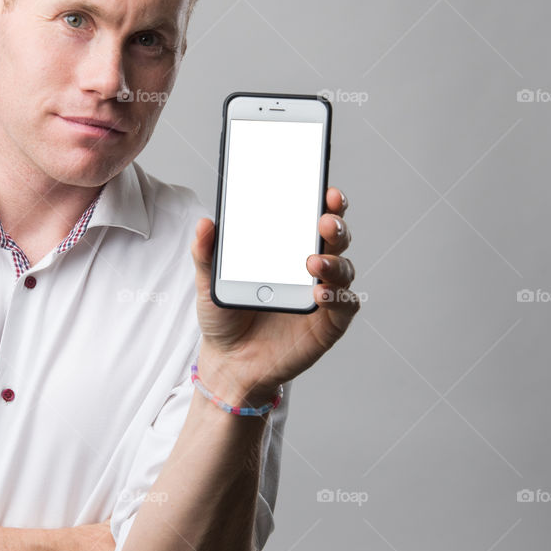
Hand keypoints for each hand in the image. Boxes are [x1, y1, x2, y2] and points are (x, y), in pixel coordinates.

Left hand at [190, 187, 359, 401]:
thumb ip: (205, 254)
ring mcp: (322, 293)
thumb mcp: (208, 282)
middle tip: (325, 220)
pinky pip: (345, 305)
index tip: (324, 188)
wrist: (229, 361)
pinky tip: (321, 294)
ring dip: (334, 262)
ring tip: (314, 263)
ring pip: (344, 268)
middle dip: (335, 223)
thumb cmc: (225, 315)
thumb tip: (205, 224)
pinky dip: (338, 296)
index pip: (311, 215)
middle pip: (335, 237)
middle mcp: (310, 266)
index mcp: (286, 248)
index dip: (323, 200)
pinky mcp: (329, 323)